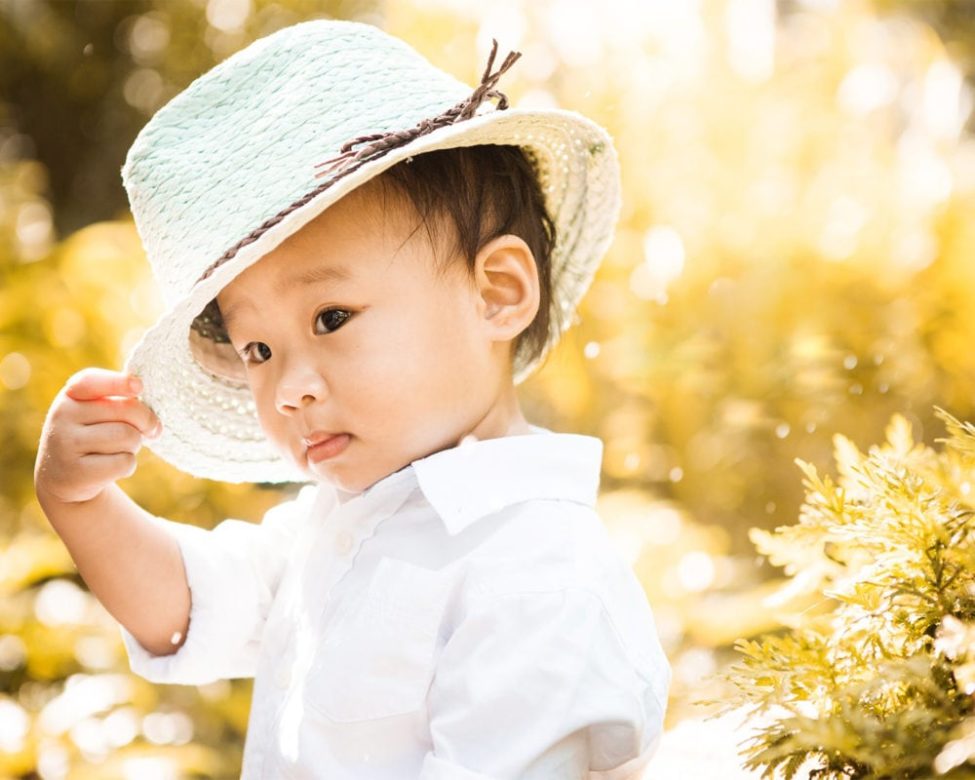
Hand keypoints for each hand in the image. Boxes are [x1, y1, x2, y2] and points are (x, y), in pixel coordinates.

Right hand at [35, 368, 161, 504]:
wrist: (63, 479)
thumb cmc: (93, 437)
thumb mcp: (98, 414)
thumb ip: (121, 404)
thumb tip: (153, 423)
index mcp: (70, 396)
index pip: (90, 381)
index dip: (118, 382)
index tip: (139, 386)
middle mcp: (62, 416)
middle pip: (126, 409)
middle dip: (146, 421)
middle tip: (150, 430)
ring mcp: (65, 444)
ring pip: (128, 436)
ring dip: (135, 445)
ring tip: (121, 449)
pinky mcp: (77, 472)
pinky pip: (124, 462)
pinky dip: (128, 466)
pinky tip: (112, 468)